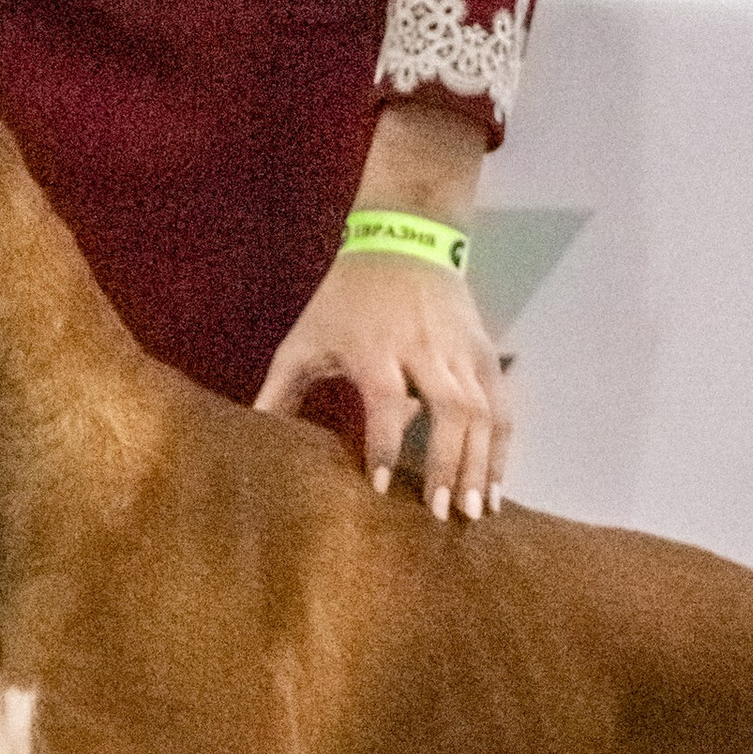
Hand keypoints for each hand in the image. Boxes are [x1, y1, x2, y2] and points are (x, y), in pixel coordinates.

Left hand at [255, 102, 505, 520]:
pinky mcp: (485, 353)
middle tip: (443, 514)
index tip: (381, 486)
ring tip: (475, 511)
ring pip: (482, 411)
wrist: (405, 240)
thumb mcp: (306, 337)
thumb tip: (251, 439)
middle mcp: (424, 351)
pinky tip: (494, 484)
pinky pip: (501, 405)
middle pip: (448, 408)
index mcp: (376, 347)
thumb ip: (279, 390)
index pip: (384, 398)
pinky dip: (501, 447)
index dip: (384, 442)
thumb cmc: (346, 298)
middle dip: (448, 462)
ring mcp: (461, 352)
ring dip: (482, 463)